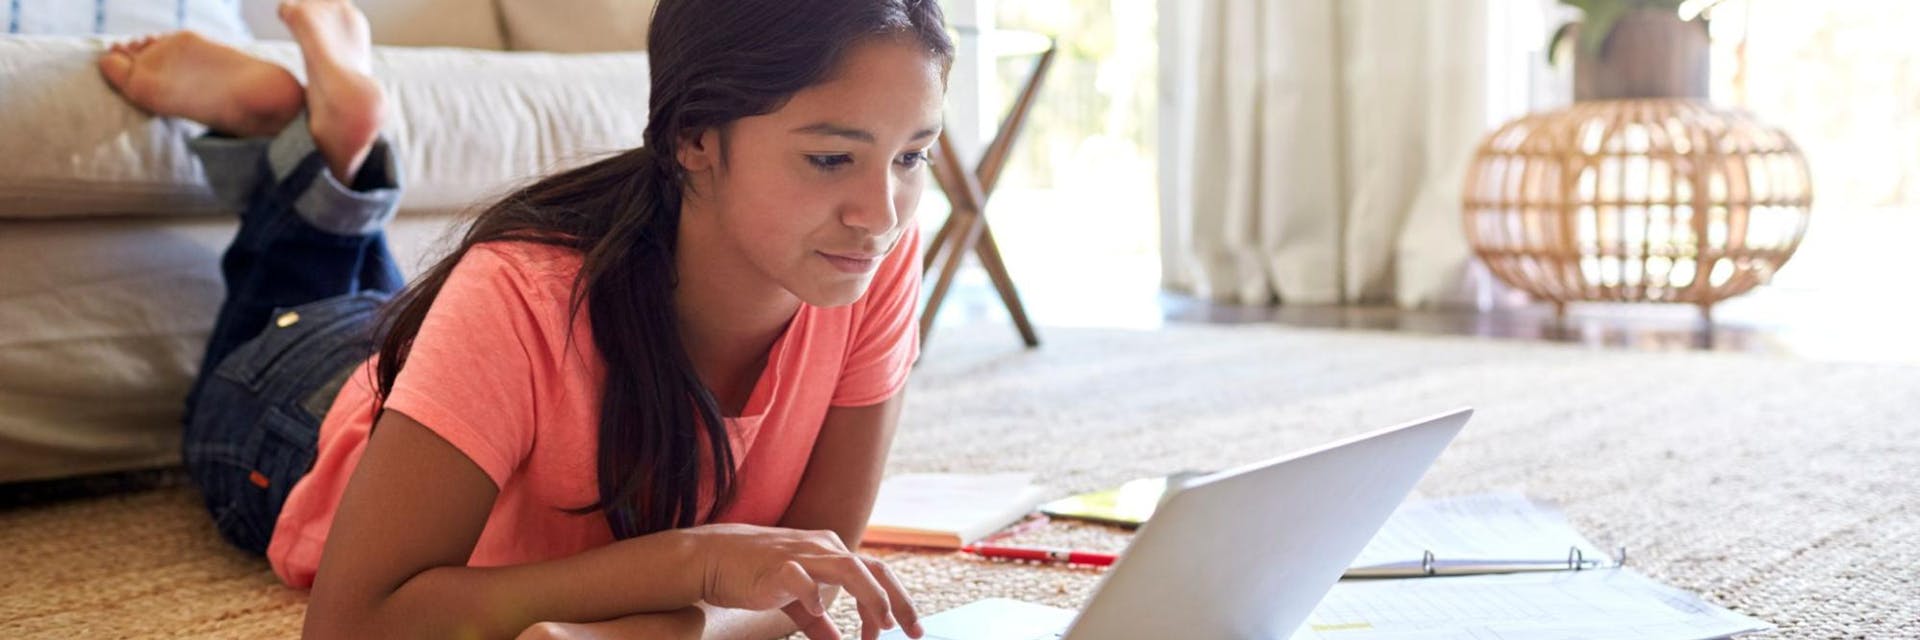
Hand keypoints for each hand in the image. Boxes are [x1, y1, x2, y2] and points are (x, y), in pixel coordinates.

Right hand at [671, 524, 921, 639]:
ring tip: (880, 625)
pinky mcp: (776, 566)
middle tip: (913, 630)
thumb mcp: (795, 599)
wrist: (712, 557)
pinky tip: (820, 613)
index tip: (902, 631)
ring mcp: (800, 554)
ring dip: (871, 597)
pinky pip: (801, 577)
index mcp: (830, 551)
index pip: (876, 572)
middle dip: (898, 600)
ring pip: (849, 567)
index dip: (895, 602)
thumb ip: (817, 622)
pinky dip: (814, 595)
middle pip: (874, 568)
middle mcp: (822, 548)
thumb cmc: (755, 574)